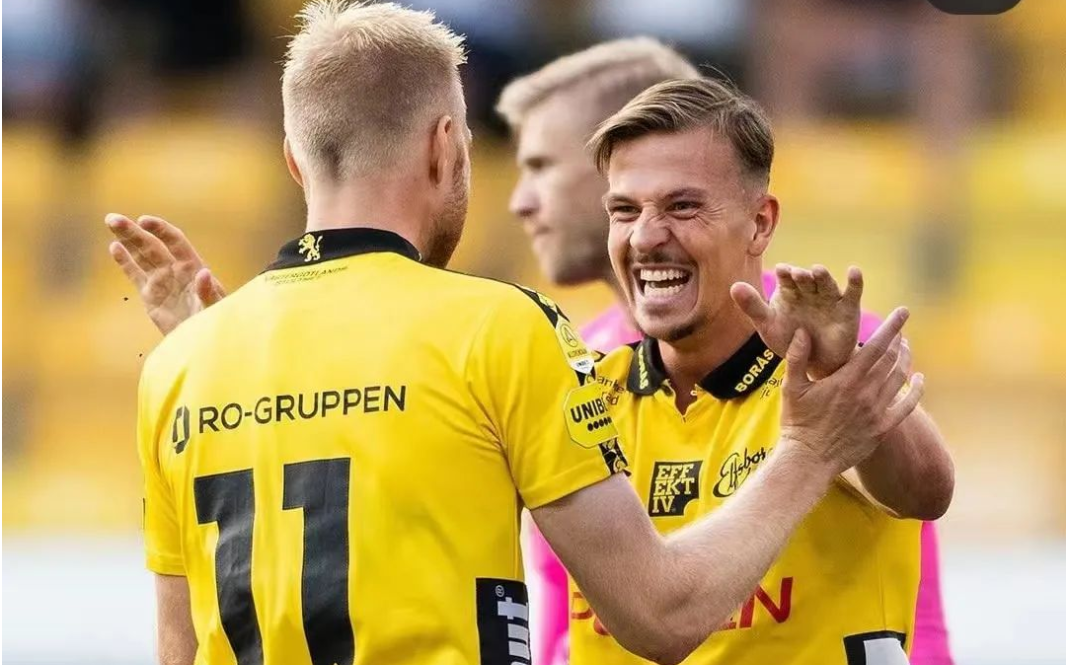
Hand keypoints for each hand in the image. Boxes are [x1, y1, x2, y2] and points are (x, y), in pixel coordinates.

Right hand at [105, 213, 225, 334]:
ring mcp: (161, 280)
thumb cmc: (215, 321)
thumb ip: (209, 292)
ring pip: (141, 255)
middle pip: (152, 245)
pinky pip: (135, 274)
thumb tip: (204, 273)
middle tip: (113, 219)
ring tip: (111, 222)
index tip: (143, 220)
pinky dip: (125, 261)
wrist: (202, 339)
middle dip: (134, 231)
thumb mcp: (215, 307)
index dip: (160, 229)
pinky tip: (114, 247)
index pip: (175, 241)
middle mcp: (175, 269)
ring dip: (126, 239)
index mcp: (193, 266)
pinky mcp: (150, 295)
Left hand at [731, 264, 862, 378]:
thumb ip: (752, 306)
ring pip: (826, 284)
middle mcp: (809, 291)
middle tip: (797, 274)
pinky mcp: (848, 309)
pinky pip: (852, 293)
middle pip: (806, 280)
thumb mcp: (767, 326)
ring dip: (823, 276)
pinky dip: (855, 282)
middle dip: (802, 276)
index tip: (781, 271)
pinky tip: (854, 271)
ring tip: (818, 270)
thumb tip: (734, 285)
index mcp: (789, 292)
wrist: (813, 364)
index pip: (786, 279)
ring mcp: (829, 299)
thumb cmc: (788, 340)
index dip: (785, 275)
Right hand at [778, 307, 923, 475]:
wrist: (808, 459)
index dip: (891, 327)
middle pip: (891, 358)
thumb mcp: (792, 387)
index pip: (876, 346)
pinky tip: (919, 379)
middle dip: (899, 338)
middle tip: (901, 326)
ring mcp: (877, 411)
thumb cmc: (797, 422)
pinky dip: (917, 390)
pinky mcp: (883, 428)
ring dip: (906, 359)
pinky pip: (907, 406)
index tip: (902, 311)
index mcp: (846, 379)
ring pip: (901, 378)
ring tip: (905, 347)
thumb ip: (798, 358)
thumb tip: (803, 331)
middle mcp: (866, 393)